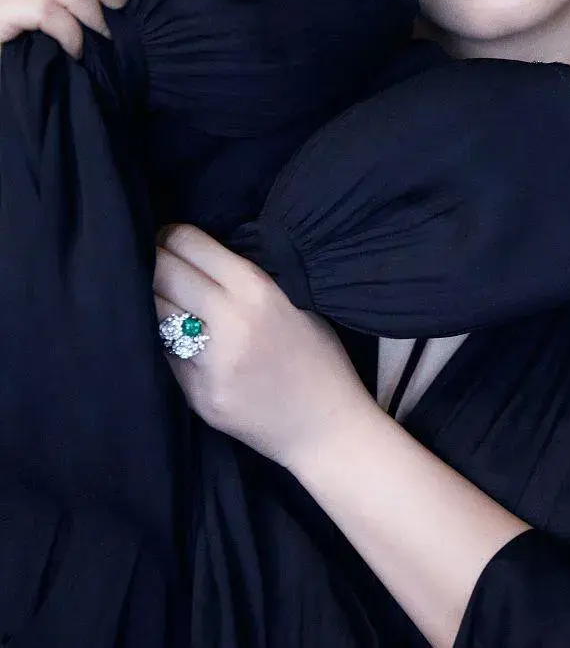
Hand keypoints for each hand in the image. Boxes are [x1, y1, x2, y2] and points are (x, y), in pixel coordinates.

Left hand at [154, 224, 374, 469]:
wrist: (326, 427)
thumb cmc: (318, 357)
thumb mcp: (296, 301)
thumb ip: (249, 279)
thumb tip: (202, 255)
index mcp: (256, 289)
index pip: (190, 245)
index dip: (170, 235)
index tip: (166, 236)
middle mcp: (229, 321)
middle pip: (163, 275)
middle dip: (153, 261)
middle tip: (150, 258)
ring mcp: (209, 362)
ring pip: (157, 314)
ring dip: (155, 301)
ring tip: (163, 296)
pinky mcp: (197, 394)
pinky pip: (167, 354)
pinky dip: (168, 341)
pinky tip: (179, 337)